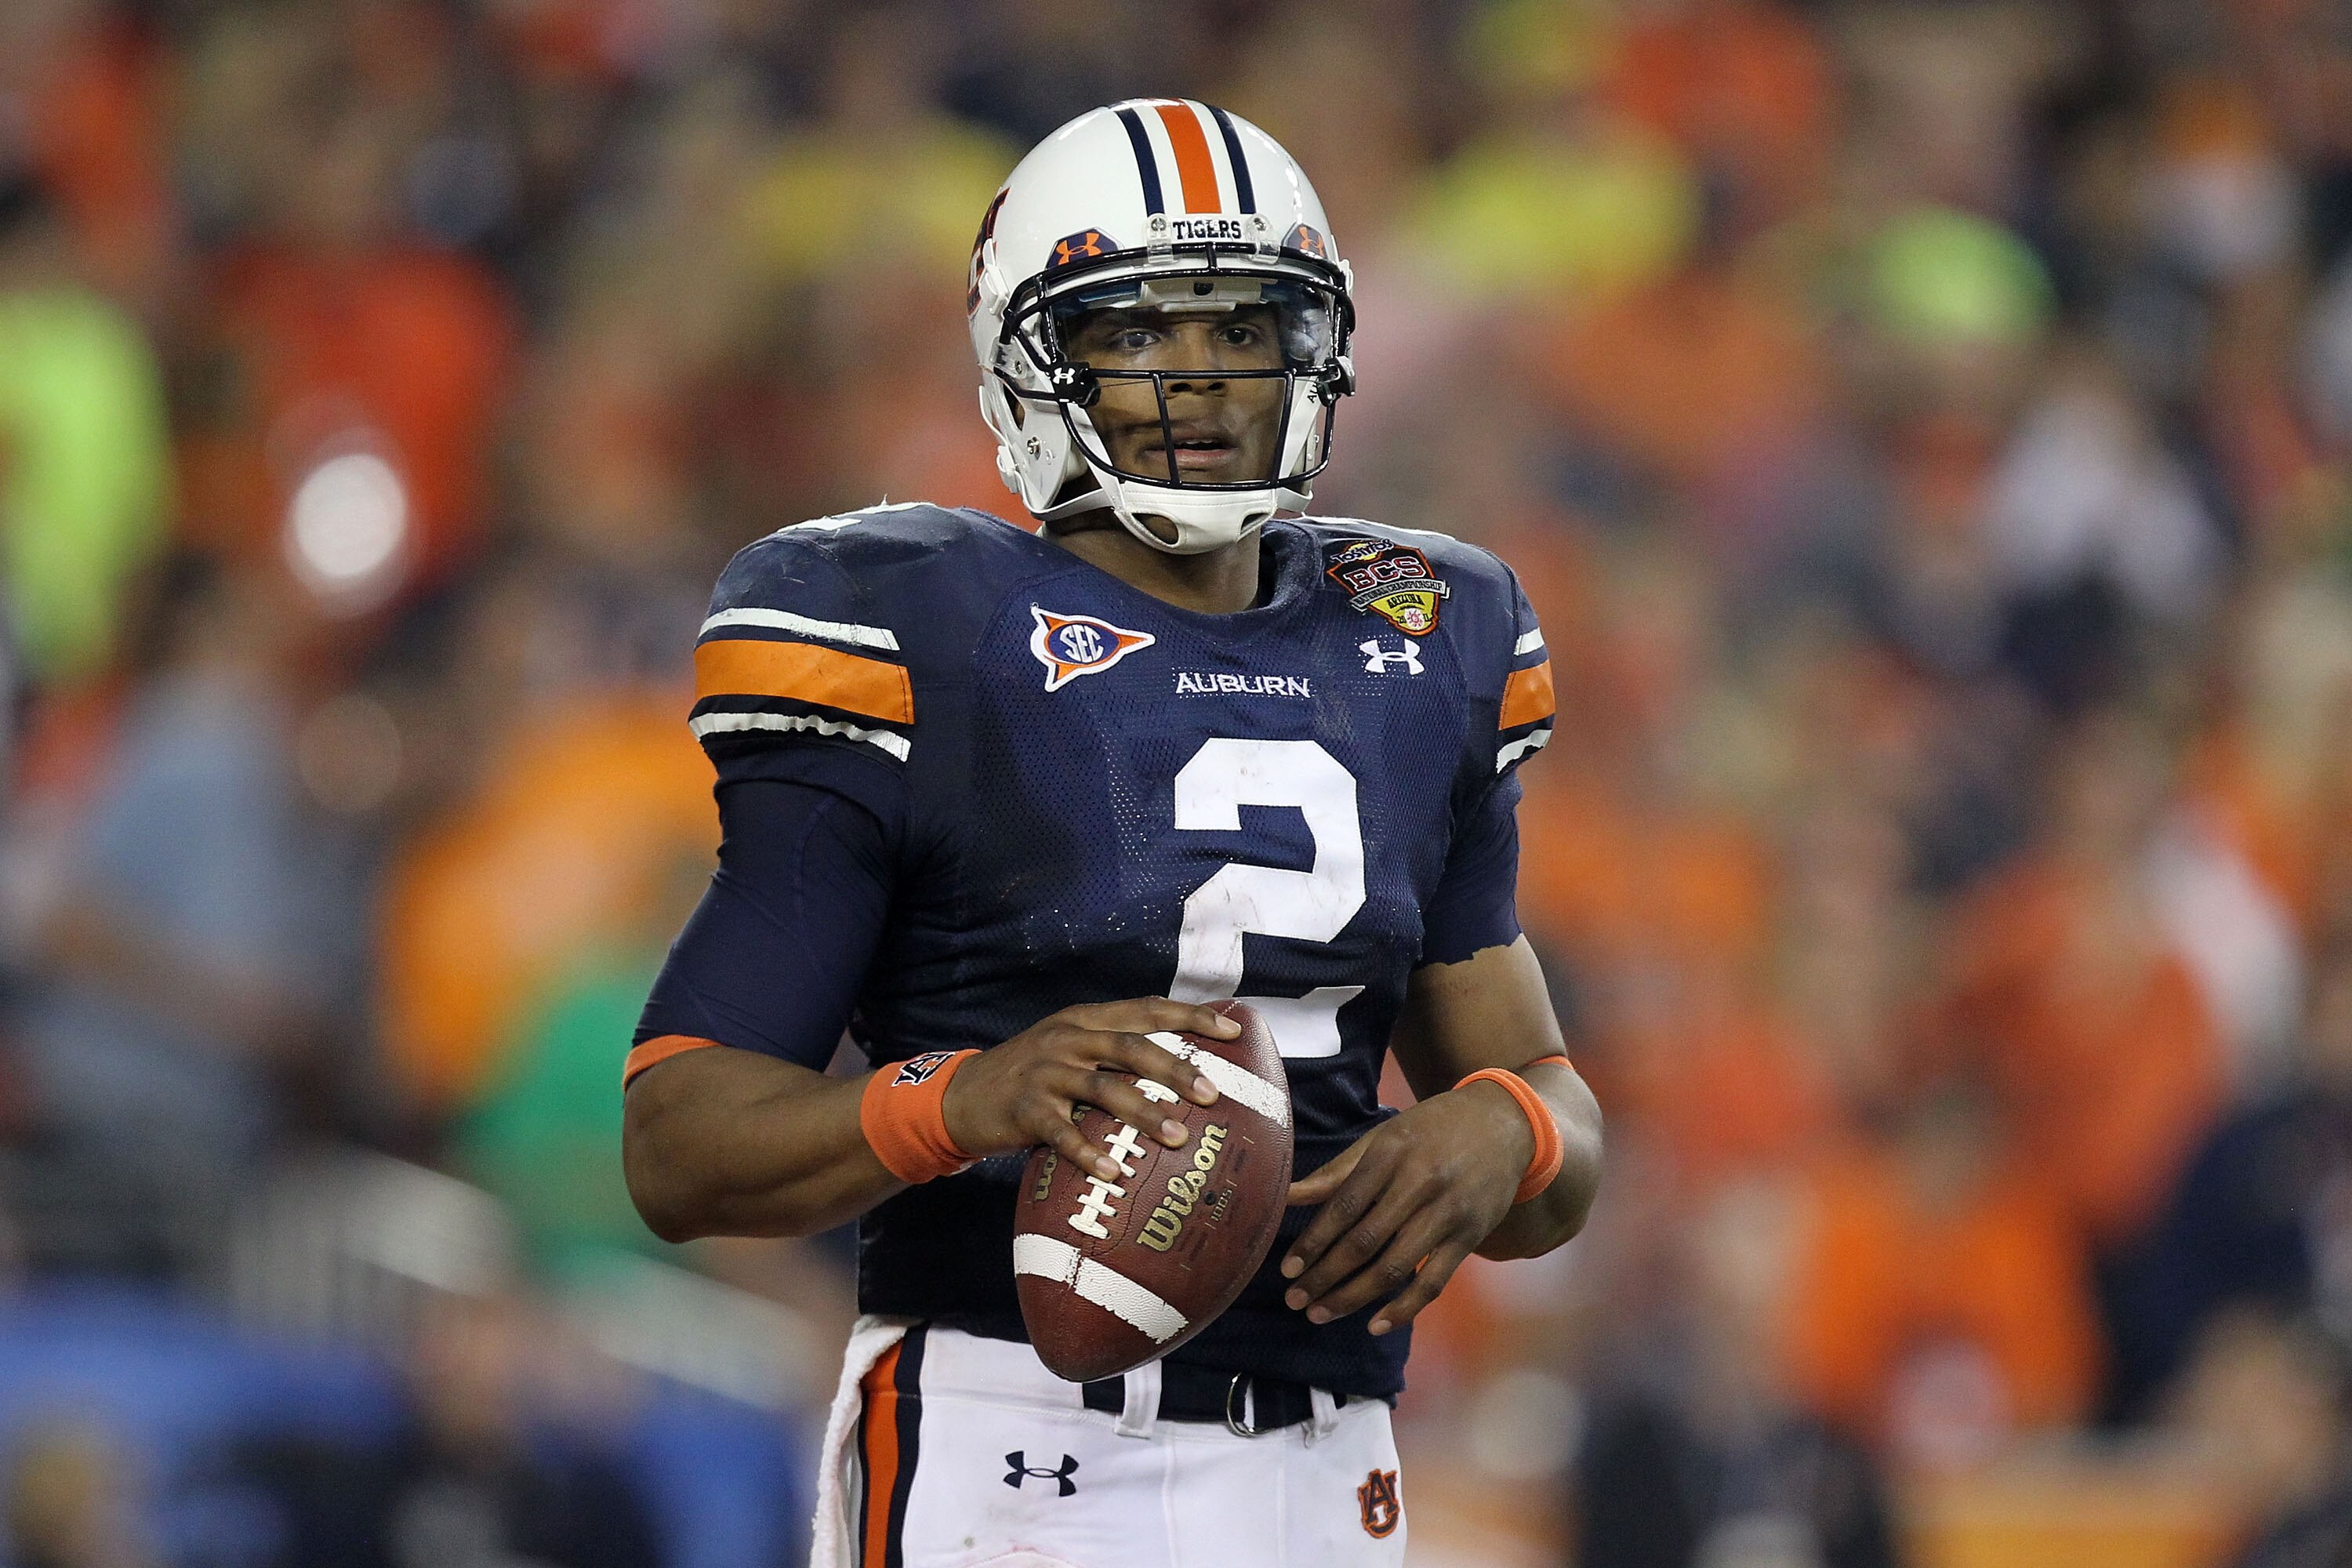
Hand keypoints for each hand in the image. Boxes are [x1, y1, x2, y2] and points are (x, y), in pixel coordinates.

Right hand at [941, 999, 1228, 1179]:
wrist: (961, 1096)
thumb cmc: (1032, 1077)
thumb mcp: (1068, 1049)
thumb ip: (1113, 1053)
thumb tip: (1182, 1073)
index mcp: (1085, 1019)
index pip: (1146, 1009)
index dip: (1191, 1017)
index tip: (1233, 1031)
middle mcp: (1068, 1039)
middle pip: (1131, 1047)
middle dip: (1176, 1069)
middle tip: (1213, 1093)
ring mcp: (1045, 1073)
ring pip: (1103, 1088)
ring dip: (1144, 1113)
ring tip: (1178, 1137)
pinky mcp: (1024, 1110)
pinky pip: (1061, 1133)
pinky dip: (1087, 1152)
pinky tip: (1113, 1173)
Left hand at [1280, 1080, 1533, 1334]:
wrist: (1505, 1123)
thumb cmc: (1432, 1129)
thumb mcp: (1384, 1137)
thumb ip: (1337, 1172)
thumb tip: (1286, 1195)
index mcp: (1391, 1153)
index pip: (1344, 1206)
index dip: (1313, 1241)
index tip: (1287, 1269)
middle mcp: (1420, 1183)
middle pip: (1364, 1242)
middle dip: (1324, 1276)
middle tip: (1295, 1300)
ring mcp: (1448, 1213)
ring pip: (1394, 1267)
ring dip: (1353, 1297)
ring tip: (1321, 1313)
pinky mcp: (1469, 1237)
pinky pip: (1433, 1282)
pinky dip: (1403, 1308)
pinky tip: (1375, 1325)